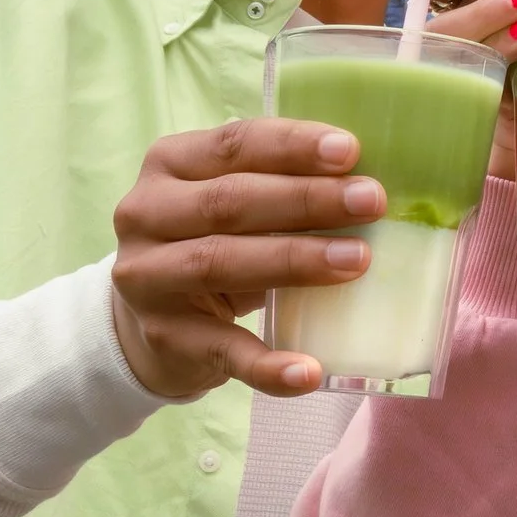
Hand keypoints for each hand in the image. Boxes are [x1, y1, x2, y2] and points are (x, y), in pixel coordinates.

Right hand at [111, 121, 386, 399]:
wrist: (151, 324)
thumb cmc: (213, 243)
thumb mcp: (232, 204)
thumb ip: (281, 184)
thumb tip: (369, 185)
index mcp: (169, 164)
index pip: (234, 144)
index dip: (293, 146)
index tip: (350, 150)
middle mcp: (145, 214)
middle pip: (230, 201)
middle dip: (306, 199)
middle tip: (370, 201)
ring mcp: (148, 278)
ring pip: (221, 262)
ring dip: (294, 261)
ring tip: (357, 260)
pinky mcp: (165, 337)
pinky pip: (223, 350)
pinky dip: (269, 364)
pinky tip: (310, 371)